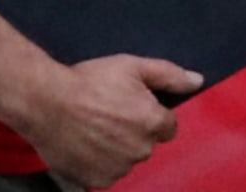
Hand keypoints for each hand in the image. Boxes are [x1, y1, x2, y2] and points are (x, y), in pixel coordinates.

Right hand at [19, 55, 203, 188]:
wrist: (47, 101)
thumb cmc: (91, 79)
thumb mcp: (131, 66)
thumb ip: (168, 75)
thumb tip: (198, 81)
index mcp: (151, 122)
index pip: (168, 126)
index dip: (152, 113)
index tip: (132, 103)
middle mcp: (140, 150)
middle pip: (147, 143)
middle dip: (135, 130)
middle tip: (111, 112)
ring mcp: (118, 169)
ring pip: (127, 159)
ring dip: (118, 147)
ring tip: (95, 126)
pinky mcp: (97, 182)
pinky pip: (107, 173)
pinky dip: (100, 162)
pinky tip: (86, 143)